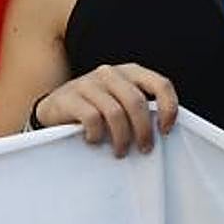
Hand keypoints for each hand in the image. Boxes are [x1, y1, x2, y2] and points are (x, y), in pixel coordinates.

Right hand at [34, 63, 177, 156]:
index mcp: (131, 72)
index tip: (166, 130)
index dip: (168, 108)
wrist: (54, 108)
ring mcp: (89, 82)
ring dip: (122, 137)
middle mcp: (111, 73)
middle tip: (144, 149)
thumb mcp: (122, 101)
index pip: (161, 84)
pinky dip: (97, 134)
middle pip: (136, 102)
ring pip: (115, 112)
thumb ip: (141, 108)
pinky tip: (95, 140)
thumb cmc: (97, 109)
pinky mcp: (69, 97)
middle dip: (144, 130)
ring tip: (120, 152)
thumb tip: (164, 131)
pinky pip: (91, 118)